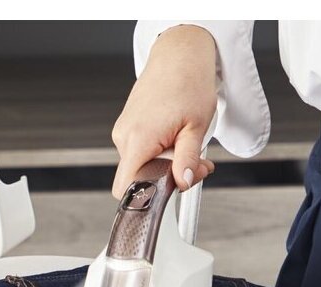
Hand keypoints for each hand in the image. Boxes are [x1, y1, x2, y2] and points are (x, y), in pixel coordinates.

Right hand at [111, 25, 217, 198]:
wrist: (179, 55)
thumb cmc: (188, 83)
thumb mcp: (196, 127)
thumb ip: (187, 160)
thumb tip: (183, 182)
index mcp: (138, 139)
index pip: (125, 187)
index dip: (146, 198)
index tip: (171, 191)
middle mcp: (124, 136)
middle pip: (138, 178)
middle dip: (168, 178)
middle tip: (197, 164)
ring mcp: (123, 131)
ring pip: (141, 165)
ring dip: (166, 163)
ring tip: (187, 143)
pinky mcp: (128, 127)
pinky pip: (140, 151)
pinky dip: (159, 151)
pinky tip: (175, 136)